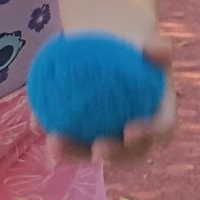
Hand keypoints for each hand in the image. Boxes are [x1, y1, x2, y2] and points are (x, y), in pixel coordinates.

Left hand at [41, 35, 176, 167]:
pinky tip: (38, 125)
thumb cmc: (137, 48)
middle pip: (128, 153)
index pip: (161, 130)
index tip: (130, 131)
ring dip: (74, 153)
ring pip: (91, 152)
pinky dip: (52, 132)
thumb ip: (159, 47)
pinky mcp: (80, 134)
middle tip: (97, 149)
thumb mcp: (151, 43)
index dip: (149, 136)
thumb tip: (152, 50)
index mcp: (159, 115)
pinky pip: (67, 138)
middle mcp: (136, 134)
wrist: (111, 44)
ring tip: (55, 144)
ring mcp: (107, 136)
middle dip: (113, 156)